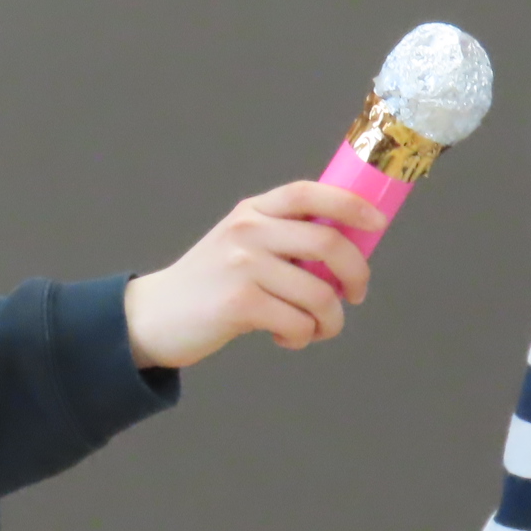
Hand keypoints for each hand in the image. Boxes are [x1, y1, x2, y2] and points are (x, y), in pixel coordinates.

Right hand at [123, 181, 383, 369]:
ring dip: (330, 320)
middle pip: (328, 242)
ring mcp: (242, 265)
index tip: (377, 223)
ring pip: (319, 293)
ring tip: (316, 329)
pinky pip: (298, 323)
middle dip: (356, 273)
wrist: (153, 317)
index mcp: (253, 211)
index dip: (350, 204)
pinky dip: (302, 337)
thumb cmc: (209, 285)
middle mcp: (248, 230)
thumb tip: (347, 251)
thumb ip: (282, 239)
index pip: (309, 192)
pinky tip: (285, 338)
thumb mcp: (239, 245)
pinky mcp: (239, 303)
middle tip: (354, 295)